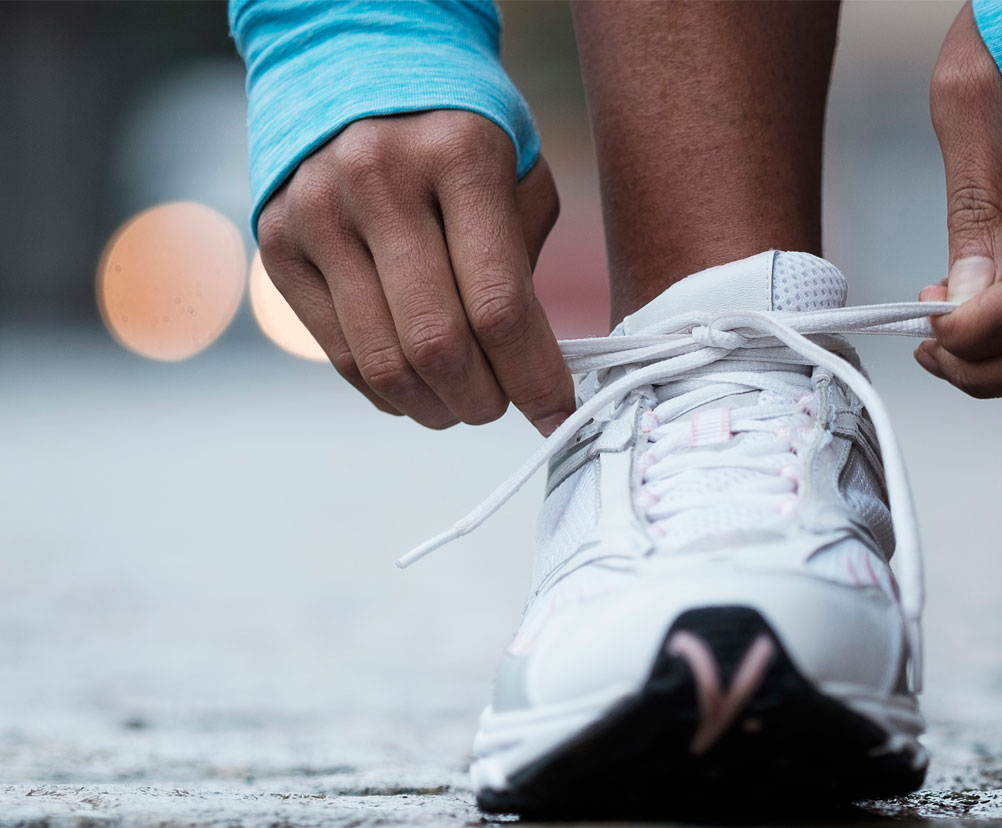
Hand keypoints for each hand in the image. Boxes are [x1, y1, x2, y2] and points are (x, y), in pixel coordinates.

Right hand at [256, 110, 572, 432]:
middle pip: (437, 343)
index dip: (534, 378)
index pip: (499, 305)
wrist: (356, 73)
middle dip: (484, 400)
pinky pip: (338, 353)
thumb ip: (525, 267)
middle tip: (506, 409)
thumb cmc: (461, 141)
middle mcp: (376, 180)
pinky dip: (387, 392)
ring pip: (383, 362)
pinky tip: (418, 389)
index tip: (558, 415)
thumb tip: (534, 374)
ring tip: (465, 404)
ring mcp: (316, 212)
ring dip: (436, 408)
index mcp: (458, 157)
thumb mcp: (518, 178)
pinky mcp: (278, 245)